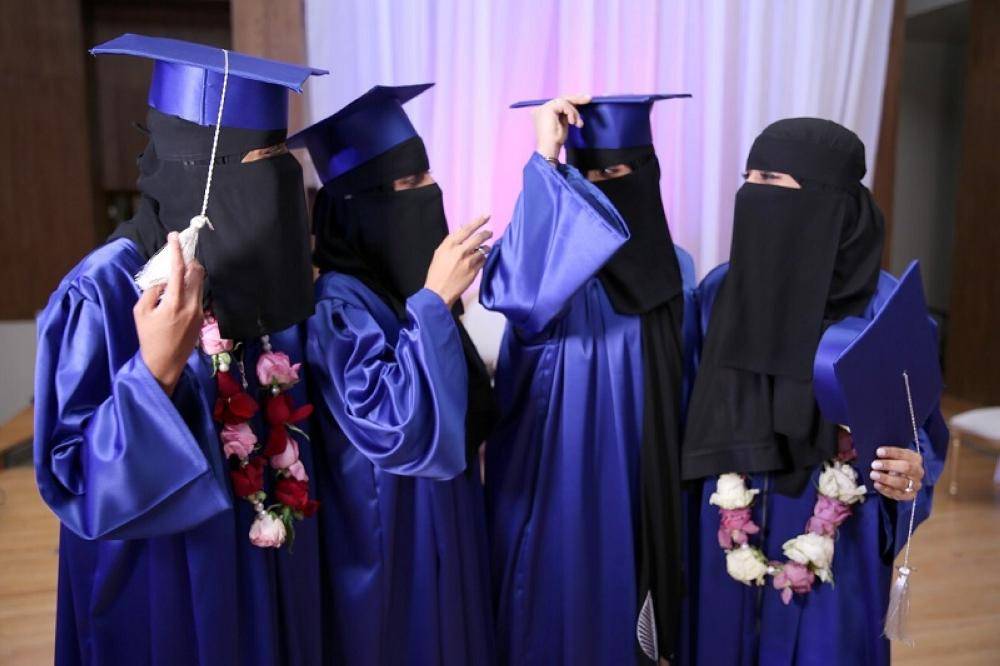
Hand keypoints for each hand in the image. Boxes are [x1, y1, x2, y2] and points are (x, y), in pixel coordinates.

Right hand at [134, 232, 205, 394]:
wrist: (164, 363)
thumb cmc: (148, 337)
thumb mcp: (141, 312)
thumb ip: (152, 291)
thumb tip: (162, 279)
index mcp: (174, 303)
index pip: (179, 270)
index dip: (177, 250)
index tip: (174, 236)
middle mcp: (192, 305)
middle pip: (197, 272)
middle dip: (188, 260)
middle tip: (177, 255)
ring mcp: (200, 312)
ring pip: (200, 283)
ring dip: (190, 273)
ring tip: (175, 273)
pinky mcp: (202, 318)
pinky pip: (198, 295)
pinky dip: (190, 287)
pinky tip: (177, 291)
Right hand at [424, 215, 492, 307]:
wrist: (439, 292)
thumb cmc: (437, 273)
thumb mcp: (439, 254)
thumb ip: (451, 243)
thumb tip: (463, 232)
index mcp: (449, 245)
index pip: (466, 229)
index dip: (478, 221)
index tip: (486, 216)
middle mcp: (460, 251)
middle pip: (478, 237)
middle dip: (486, 233)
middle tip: (490, 232)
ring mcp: (468, 262)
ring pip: (483, 249)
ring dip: (486, 247)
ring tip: (486, 248)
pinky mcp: (474, 271)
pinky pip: (483, 261)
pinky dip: (483, 259)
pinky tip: (480, 260)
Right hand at [533, 94, 590, 161]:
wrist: (549, 148)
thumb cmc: (555, 141)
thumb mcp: (563, 123)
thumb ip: (566, 114)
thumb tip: (576, 106)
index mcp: (543, 111)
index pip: (559, 103)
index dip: (572, 101)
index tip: (585, 100)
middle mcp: (542, 108)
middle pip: (562, 99)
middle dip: (577, 99)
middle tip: (589, 98)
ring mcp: (544, 107)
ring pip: (564, 102)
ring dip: (574, 112)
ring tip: (579, 124)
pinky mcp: (548, 109)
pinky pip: (564, 105)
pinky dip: (571, 113)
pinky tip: (572, 122)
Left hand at [870, 446, 924, 500]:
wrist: (902, 476)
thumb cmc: (894, 462)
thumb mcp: (892, 456)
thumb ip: (885, 454)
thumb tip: (869, 451)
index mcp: (915, 458)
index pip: (904, 453)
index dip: (891, 452)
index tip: (878, 452)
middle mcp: (918, 471)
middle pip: (906, 468)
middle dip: (889, 465)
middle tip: (874, 464)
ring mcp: (915, 485)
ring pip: (902, 482)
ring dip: (886, 479)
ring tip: (873, 474)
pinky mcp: (909, 495)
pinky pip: (898, 494)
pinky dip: (886, 489)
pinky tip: (876, 484)